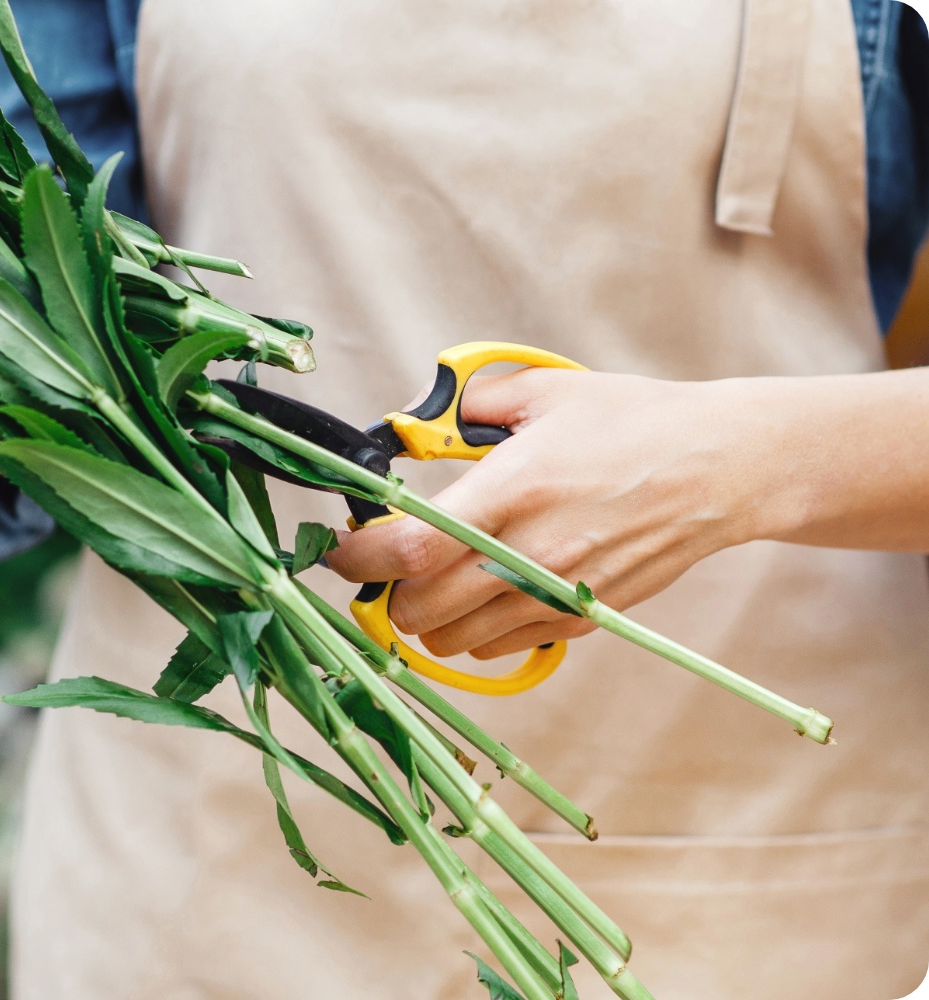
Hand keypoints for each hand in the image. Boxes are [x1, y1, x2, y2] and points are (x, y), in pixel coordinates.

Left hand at [326, 369, 775, 659]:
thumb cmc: (634, 423)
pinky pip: (501, 647)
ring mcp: (557, 592)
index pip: (409, 547)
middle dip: (387, 593)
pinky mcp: (582, 617)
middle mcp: (531, 551)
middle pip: (420, 609)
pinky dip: (474, 631)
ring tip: (433, 579)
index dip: (358, 559)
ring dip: (427, 617)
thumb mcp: (545, 394)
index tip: (340, 551)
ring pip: (454, 641)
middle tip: (387, 565)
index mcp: (513, 488)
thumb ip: (468, 411)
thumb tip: (414, 426)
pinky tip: (484, 592)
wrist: (720, 467)